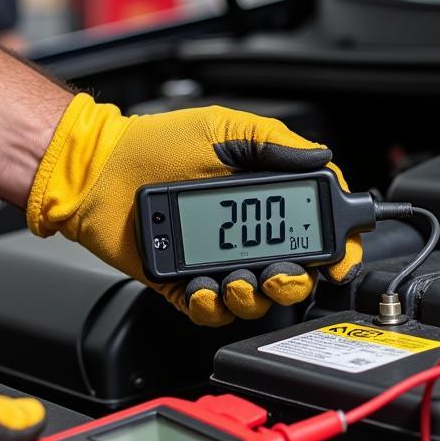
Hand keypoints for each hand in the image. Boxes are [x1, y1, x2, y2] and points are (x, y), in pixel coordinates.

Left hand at [26, 95, 362, 325]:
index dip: (334, 252)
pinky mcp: (183, 284)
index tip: (337, 262)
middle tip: (278, 273)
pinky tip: (203, 285)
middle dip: (292, 283)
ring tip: (233, 279)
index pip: (311, 234)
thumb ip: (277, 143)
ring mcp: (214, 264)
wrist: (102, 170)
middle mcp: (243, 238)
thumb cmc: (157, 144)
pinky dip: (211, 306)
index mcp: (262, 202)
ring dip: (250, 297)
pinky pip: (209, 312)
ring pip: (252, 302)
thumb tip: (323, 159)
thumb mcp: (226, 128)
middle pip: (290, 279)